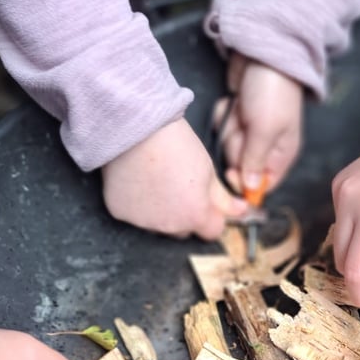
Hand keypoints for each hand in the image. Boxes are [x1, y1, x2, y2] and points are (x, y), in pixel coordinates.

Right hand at [102, 118, 247, 239]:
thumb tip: (239, 210)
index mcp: (195, 216)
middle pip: (183, 230)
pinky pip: (133, 214)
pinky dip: (136, 203)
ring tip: (157, 181)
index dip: (212, 217)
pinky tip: (137, 181)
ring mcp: (142, 221)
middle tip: (179, 187)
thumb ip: (222, 198)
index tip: (207, 205)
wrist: (137, 127)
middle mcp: (168, 226)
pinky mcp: (119, 211)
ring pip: (158, 224)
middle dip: (185, 215)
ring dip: (160, 212)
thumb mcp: (207, 170)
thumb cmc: (175, 144)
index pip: (212, 232)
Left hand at [213, 54, 302, 193]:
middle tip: (243, 126)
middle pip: (241, 166)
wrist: (263, 54)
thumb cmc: (272, 93)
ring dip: (229, 128)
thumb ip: (255, 161)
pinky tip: (232, 103)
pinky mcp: (236, 116)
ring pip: (229, 146)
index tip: (232, 173)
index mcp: (282, 153)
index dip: (245, 183)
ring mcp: (250, 131)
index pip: (264, 184)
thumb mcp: (266, 131)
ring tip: (239, 110)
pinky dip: (223, 114)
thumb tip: (251, 189)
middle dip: (236, 145)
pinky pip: (222, 127)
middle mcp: (267, 146)